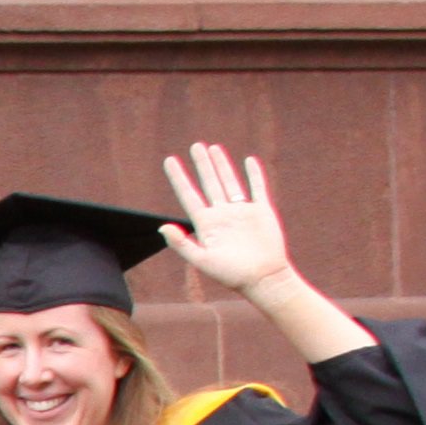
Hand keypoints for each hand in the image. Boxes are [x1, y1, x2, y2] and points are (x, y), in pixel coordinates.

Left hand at [157, 141, 296, 295]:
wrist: (264, 279)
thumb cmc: (231, 274)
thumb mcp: (202, 260)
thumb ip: (182, 244)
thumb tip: (162, 227)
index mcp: (206, 224)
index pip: (188, 195)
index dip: (179, 177)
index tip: (169, 160)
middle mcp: (222, 215)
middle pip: (209, 183)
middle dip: (202, 164)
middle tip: (195, 146)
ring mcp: (241, 212)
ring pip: (230, 182)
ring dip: (222, 165)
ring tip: (213, 148)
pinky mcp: (262, 212)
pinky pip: (257, 188)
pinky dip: (254, 174)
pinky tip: (249, 161)